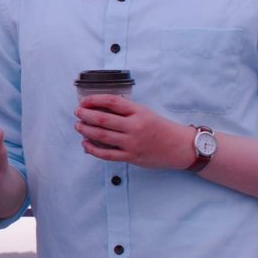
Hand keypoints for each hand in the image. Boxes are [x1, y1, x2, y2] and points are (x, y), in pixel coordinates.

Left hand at [74, 95, 193, 168]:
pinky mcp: (131, 157)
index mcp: (139, 112)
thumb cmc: (162, 128)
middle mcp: (135, 126)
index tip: (84, 101)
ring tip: (78, 126)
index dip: (95, 100)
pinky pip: (107, 154)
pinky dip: (93, 149)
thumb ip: (126, 112)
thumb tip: (99, 110)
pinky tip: (85, 144)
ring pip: (102, 136)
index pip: (112, 102)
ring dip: (86, 130)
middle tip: (77, 113)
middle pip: (103, 119)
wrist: (180, 147)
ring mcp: (132, 143)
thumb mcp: (146, 113)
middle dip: (86, 115)